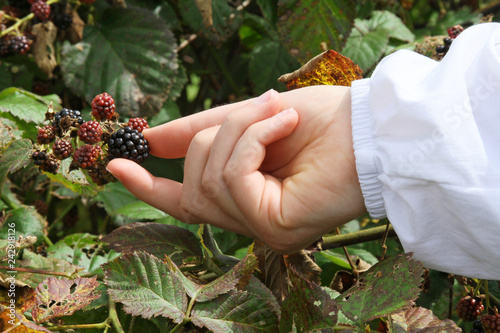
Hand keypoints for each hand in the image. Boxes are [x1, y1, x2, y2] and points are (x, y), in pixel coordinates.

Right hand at [106, 86, 366, 252]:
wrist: (370, 129)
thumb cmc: (318, 122)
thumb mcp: (249, 119)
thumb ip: (202, 129)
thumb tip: (151, 138)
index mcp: (245, 196)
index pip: (184, 201)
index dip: (146, 185)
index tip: (113, 165)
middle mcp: (249, 220)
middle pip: (191, 184)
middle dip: (215, 134)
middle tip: (261, 107)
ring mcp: (260, 229)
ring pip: (207, 179)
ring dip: (238, 131)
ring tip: (277, 111)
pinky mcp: (272, 227)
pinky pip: (232, 178)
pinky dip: (252, 140)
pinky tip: (283, 123)